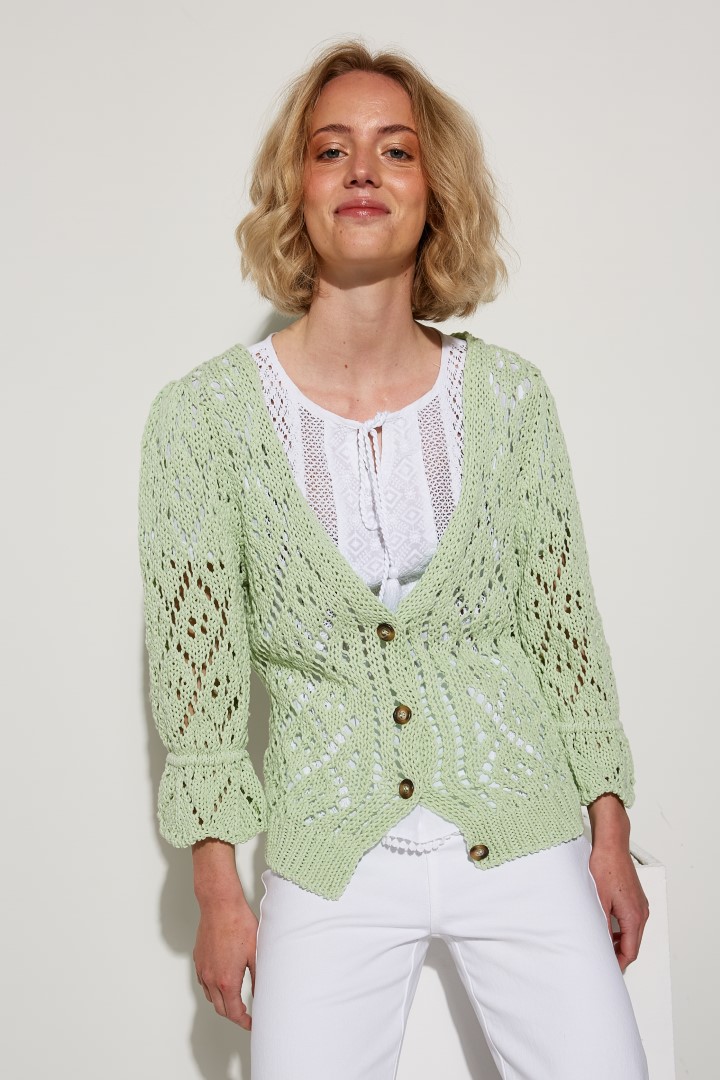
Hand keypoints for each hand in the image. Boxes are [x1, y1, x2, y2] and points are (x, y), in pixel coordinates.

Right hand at [193, 896, 258, 1028]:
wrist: (220, 905)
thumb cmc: (239, 924)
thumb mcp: (255, 953)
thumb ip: (258, 978)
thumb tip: (261, 995)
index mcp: (227, 981)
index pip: (234, 1013)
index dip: (244, 1022)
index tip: (252, 1023)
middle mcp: (211, 978)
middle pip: (221, 1009)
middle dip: (234, 1015)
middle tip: (247, 1013)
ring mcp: (202, 969)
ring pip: (210, 997)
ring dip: (222, 1002)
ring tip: (236, 998)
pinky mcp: (198, 959)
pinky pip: (204, 982)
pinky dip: (213, 989)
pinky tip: (223, 981)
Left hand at [588, 843, 649, 971]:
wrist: (612, 845)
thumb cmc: (605, 867)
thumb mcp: (598, 900)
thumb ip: (600, 925)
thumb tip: (598, 943)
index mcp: (634, 916)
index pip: (630, 951)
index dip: (619, 964)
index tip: (608, 970)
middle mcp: (641, 912)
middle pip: (633, 944)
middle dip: (619, 955)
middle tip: (603, 961)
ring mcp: (640, 905)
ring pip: (633, 933)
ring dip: (620, 942)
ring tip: (602, 946)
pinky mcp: (636, 899)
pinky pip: (632, 922)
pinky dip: (622, 930)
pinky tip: (607, 928)